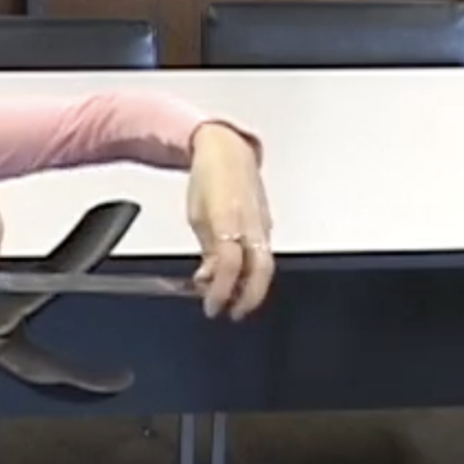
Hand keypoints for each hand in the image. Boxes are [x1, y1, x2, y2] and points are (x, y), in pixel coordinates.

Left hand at [186, 123, 274, 320]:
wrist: (228, 151)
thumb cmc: (207, 178)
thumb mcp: (196, 215)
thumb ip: (207, 249)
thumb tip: (208, 280)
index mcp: (227, 217)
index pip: (229, 264)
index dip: (221, 290)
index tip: (212, 306)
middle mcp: (250, 222)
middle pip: (260, 270)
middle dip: (248, 298)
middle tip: (232, 313)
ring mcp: (263, 222)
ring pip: (266, 265)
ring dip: (251, 288)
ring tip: (235, 301)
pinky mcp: (267, 223)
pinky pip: (264, 253)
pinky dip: (254, 271)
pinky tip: (241, 278)